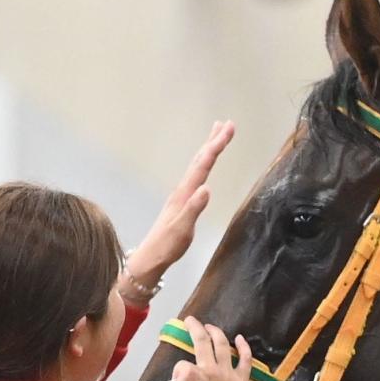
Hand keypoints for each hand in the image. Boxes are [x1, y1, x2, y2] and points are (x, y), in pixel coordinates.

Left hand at [121, 121, 234, 299]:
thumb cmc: (167, 246)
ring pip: (196, 166)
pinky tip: (203, 167)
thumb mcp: (182, 229)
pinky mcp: (181, 202)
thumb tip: (206, 188)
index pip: (203, 165)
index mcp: (184, 194)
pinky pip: (195, 176)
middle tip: (227, 123)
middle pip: (200, 160)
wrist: (151, 257)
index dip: (216, 146)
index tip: (229, 129)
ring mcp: (181, 196)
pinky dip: (202, 164)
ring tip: (216, 134)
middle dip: (214, 141)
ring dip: (207, 149)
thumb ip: (194, 209)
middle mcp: (182, 190)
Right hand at [158, 316, 252, 380]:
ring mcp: (227, 375)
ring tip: (211, 327)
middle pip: (201, 341)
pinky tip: (240, 338)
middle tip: (191, 321)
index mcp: (190, 374)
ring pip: (223, 345)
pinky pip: (245, 361)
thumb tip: (180, 377)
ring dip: (216, 332)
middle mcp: (209, 369)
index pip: (182, 364)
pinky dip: (244, 347)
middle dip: (194, 327)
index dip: (179, 373)